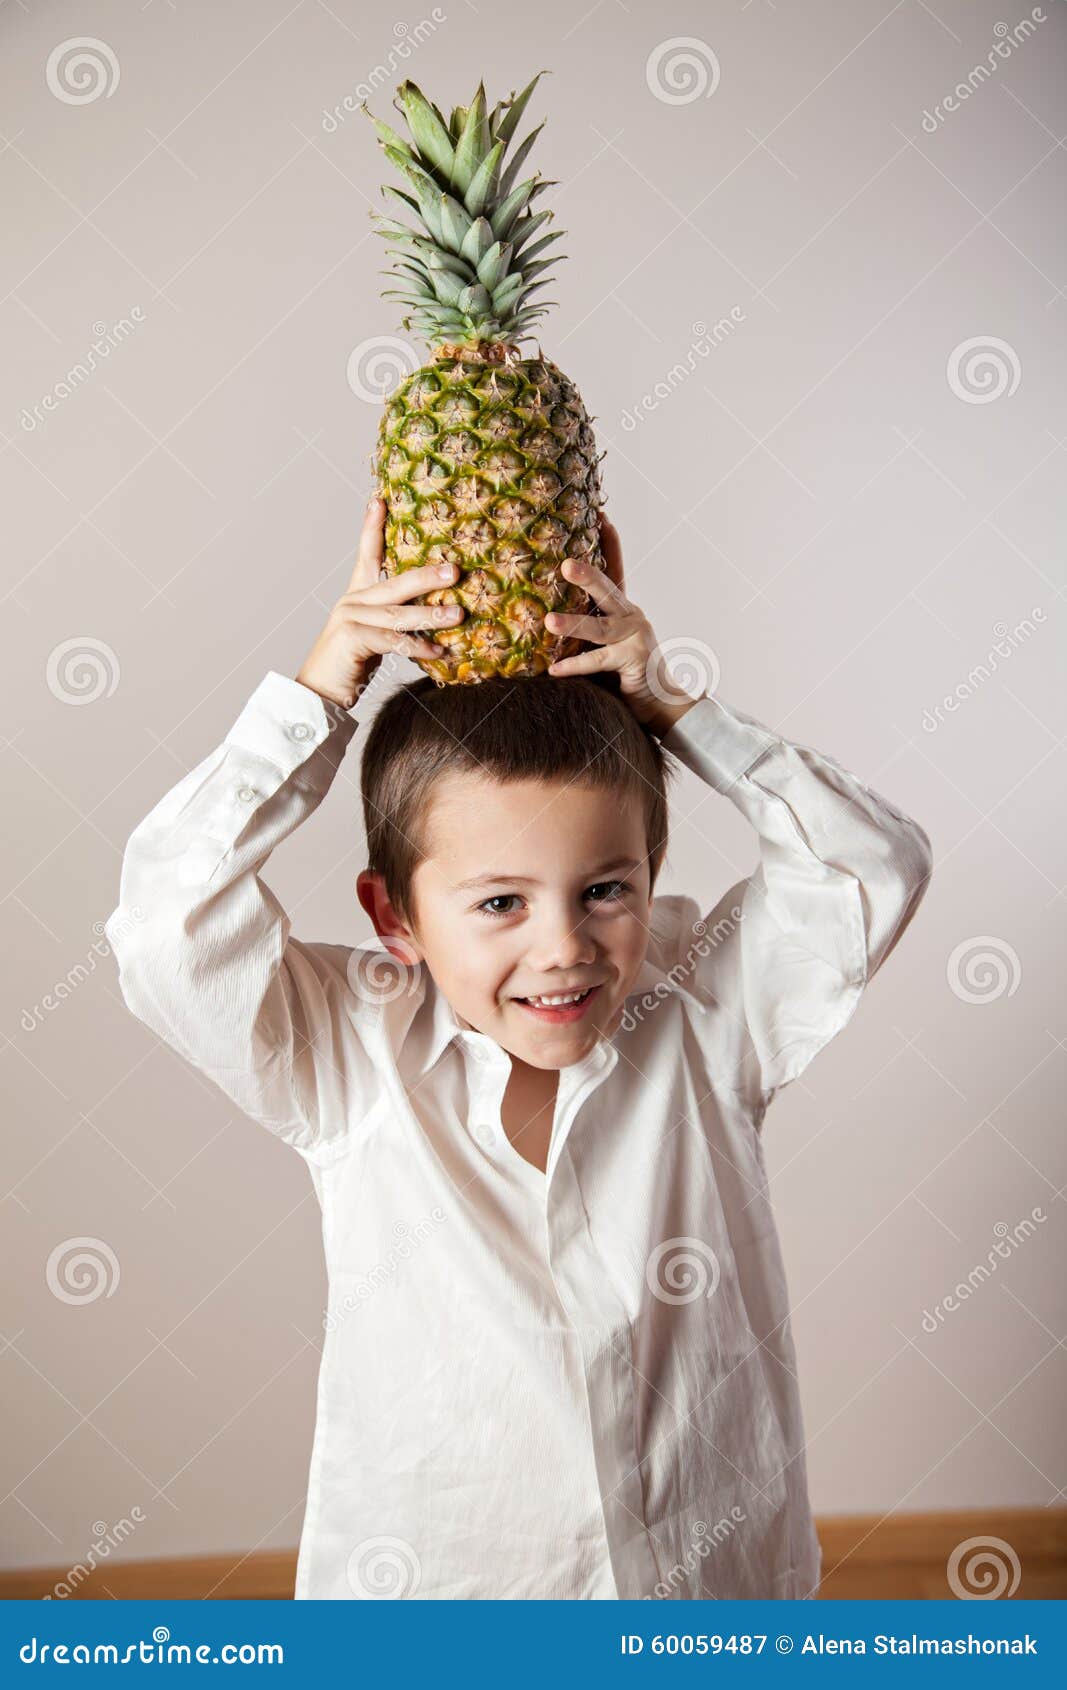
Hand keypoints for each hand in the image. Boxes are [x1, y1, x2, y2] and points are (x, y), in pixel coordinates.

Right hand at [295, 497, 464, 709]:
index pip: (367, 553)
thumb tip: (437, 613)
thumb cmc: (351, 663)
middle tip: (455, 569)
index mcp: (357, 594)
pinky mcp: (352, 639)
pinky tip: (439, 652)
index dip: (373, 527)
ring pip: (398, 613)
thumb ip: (396, 620)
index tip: (380, 500)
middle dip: (428, 574)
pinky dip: (418, 647)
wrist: (320, 692)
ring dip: (431, 615)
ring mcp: (351, 618)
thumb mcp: (375, 634)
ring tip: (458, 614)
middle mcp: (353, 601)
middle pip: (395, 581)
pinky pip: (392, 641)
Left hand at [546, 514, 699, 735]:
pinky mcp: (633, 660)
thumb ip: (585, 627)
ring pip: (599, 627)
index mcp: (623, 608)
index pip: (615, 569)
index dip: (609, 542)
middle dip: (587, 574)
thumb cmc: (624, 673)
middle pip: (607, 590)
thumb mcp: (604, 643)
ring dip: (573, 623)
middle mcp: (631, 616)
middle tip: (565, 563)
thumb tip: (543, 610)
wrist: (661, 703)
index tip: (600, 514)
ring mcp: (634, 637)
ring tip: (548, 620)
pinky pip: (599, 662)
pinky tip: (554, 670)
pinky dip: (575, 666)